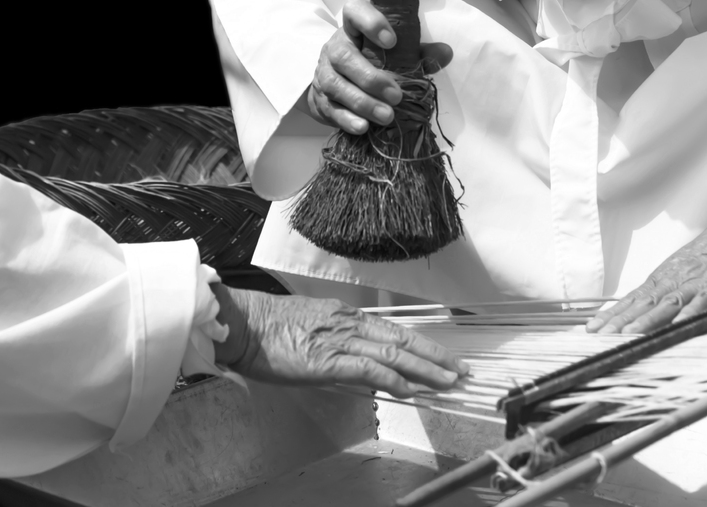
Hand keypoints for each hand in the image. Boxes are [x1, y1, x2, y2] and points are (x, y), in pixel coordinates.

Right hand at [213, 286, 468, 397]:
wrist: (245, 325)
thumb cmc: (269, 329)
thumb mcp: (311, 326)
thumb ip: (336, 340)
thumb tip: (357, 359)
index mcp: (345, 316)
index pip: (393, 331)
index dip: (423, 345)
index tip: (444, 356)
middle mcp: (349, 324)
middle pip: (403, 339)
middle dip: (436, 356)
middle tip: (461, 370)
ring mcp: (341, 340)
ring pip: (394, 353)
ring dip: (425, 369)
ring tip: (449, 381)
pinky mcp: (329, 359)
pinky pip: (371, 369)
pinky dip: (394, 379)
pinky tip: (411, 390)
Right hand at [302, 0, 452, 134]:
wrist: (335, 82)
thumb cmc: (370, 62)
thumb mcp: (394, 53)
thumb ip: (418, 52)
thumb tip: (445, 53)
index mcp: (353, 29)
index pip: (354, 12)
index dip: (370, 22)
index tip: (391, 41)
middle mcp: (335, 48)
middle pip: (343, 56)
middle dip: (371, 78)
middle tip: (396, 95)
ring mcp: (323, 73)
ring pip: (335, 85)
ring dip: (362, 102)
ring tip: (387, 116)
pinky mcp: (319, 98)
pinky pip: (329, 108)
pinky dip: (346, 119)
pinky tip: (363, 127)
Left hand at [585, 211, 706, 334]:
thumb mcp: (686, 270)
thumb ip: (669, 290)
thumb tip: (647, 309)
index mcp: (665, 277)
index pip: (633, 299)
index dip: (612, 314)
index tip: (592, 328)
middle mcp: (674, 280)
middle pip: (642, 303)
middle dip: (618, 322)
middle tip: (597, 337)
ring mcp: (695, 282)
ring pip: (665, 304)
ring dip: (644, 321)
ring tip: (626, 336)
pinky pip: (702, 302)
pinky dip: (688, 315)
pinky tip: (676, 328)